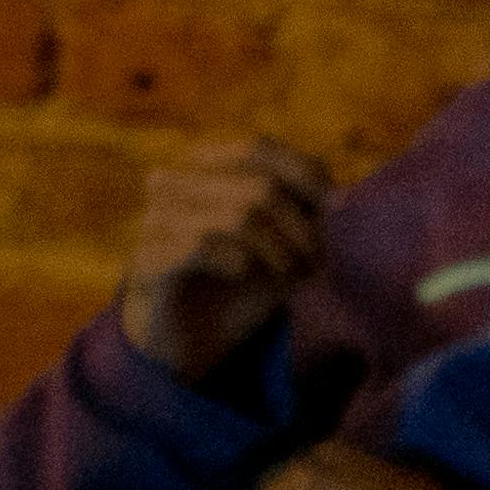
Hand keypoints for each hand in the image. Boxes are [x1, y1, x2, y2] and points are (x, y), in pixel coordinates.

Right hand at [116, 141, 330, 379]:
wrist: (193, 340)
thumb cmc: (242, 283)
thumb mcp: (285, 241)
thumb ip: (308, 209)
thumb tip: (342, 196)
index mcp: (202, 166)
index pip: (256, 148)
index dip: (303, 173)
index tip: (337, 207)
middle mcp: (174, 182)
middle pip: (259, 188)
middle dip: (299, 229)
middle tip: (312, 262)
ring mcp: (156, 219)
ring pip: (238, 219)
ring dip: (278, 252)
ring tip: (287, 273)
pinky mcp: (146, 259)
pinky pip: (201, 247)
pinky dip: (238, 264)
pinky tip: (243, 274)